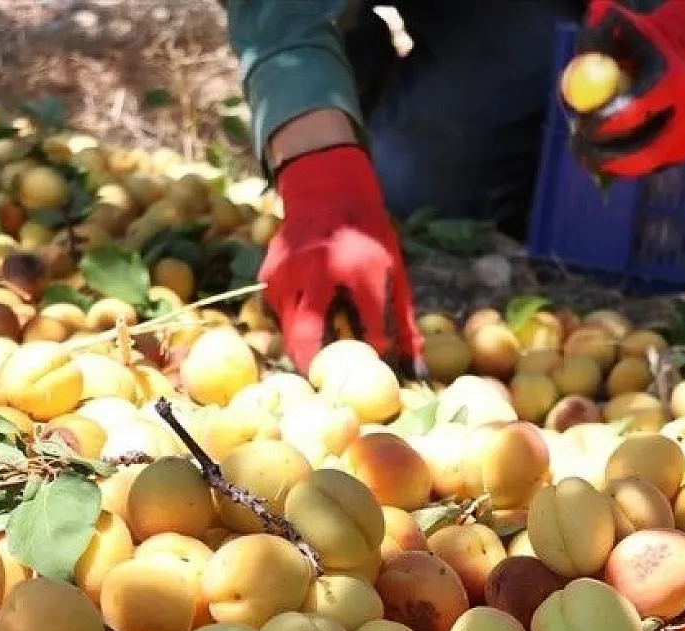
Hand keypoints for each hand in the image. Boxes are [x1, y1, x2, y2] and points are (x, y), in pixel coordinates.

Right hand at [260, 143, 421, 375]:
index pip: (369, 331)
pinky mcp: (268, 280)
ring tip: (322, 357)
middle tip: (332, 383)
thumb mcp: (393, 272)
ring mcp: (285, 275)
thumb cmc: (368, 238)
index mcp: (358, 269)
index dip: (375, 359)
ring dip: (305, 351)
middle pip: (308, 341)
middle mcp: (315, 272)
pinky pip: (280, 318)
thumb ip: (402, 324)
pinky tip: (308, 320)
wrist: (327, 192)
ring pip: (289, 334)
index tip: (378, 374)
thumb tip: (416, 371)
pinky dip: (295, 327)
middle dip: (319, 369)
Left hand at [571, 0, 684, 178]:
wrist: (682, 61)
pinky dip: (618, 162)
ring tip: (590, 136)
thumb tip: (576, 64)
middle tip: (576, 146)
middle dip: (603, 157)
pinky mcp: (676, 159)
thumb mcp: (621, 30)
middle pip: (643, 154)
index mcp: (673, 82)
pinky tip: (618, 137)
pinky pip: (638, 169)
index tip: (580, 124)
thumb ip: (597, 42)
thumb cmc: (641, 46)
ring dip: (606, 160)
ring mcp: (684, 143)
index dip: (605, 123)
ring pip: (637, 166)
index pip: (637, 111)